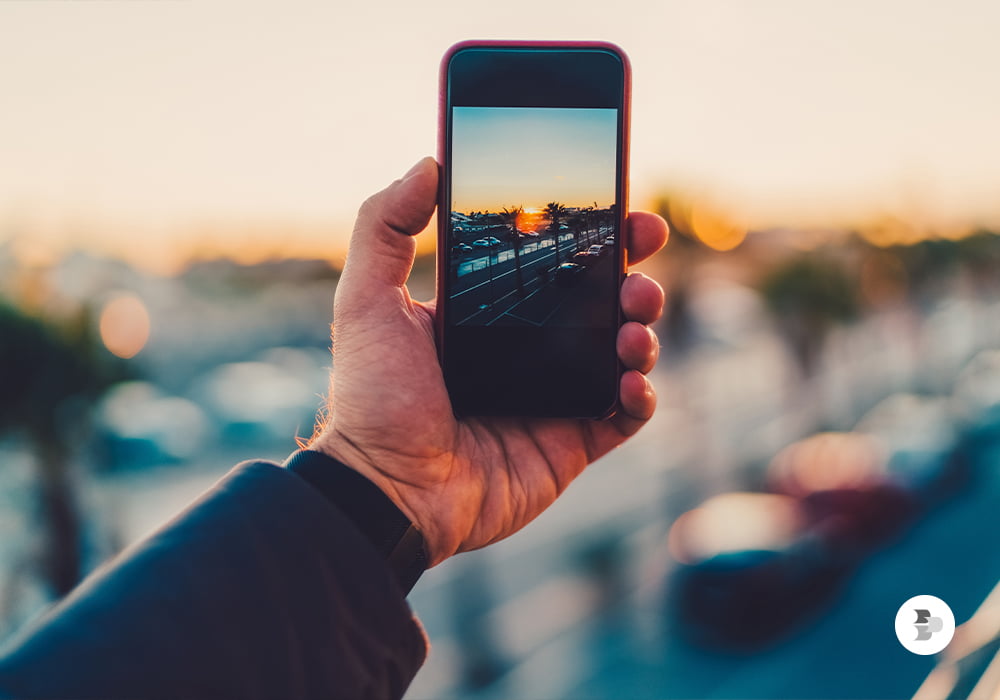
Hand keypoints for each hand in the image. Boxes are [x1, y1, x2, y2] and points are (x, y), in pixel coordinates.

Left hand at [309, 158, 666, 566]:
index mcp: (488, 314)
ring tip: (633, 320)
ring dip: (642, 325)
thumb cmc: (373, 398)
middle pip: (598, 299)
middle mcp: (526, 350)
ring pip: (622, 351)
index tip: (617, 204)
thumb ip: (384, 227)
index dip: (590, 232)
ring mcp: (553, 397)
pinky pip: (624, 415)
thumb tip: (428, 163)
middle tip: (642, 248)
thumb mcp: (365, 301)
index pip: (551, 262)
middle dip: (631, 269)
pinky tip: (632, 381)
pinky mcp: (571, 443)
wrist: (387, 490)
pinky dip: (641, 395)